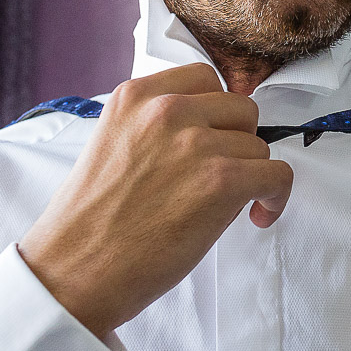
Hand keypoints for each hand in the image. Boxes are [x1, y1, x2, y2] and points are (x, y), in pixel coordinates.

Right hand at [18, 63, 293, 339]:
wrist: (73, 272)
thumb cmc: (92, 219)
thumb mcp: (114, 143)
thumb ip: (156, 125)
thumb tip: (214, 125)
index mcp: (136, 97)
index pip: (205, 78)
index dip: (217, 113)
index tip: (214, 138)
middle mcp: (167, 110)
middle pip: (241, 109)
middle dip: (237, 142)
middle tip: (220, 175)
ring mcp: (196, 143)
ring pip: (259, 147)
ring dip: (251, 176)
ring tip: (226, 205)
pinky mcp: (222, 180)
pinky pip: (278, 175)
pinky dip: (275, 197)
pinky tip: (257, 214)